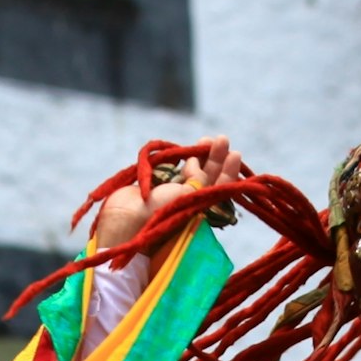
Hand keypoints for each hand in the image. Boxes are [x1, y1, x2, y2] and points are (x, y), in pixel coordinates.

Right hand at [86, 141, 249, 255]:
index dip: (229, 172)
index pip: (221, 190)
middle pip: (209, 178)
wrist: (125, 221)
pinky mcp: (157, 187)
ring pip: (192, 172)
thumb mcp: (187, 197)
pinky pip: (174, 170)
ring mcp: (173, 195)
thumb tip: (197, 163)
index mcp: (200, 212)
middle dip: (216, 158)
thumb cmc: (159, 215)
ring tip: (206, 139)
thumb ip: (199, 179)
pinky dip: (181, 159)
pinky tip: (187, 151)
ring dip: (200, 155)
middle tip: (222, 139)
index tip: (235, 153)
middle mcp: (189, 204)